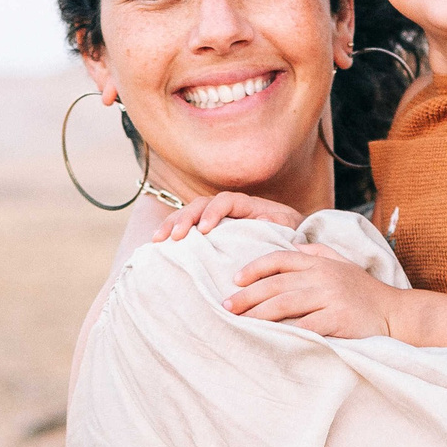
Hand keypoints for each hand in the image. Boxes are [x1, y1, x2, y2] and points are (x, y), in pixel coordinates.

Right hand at [153, 191, 303, 241]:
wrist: (285, 235)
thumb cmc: (286, 231)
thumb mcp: (289, 226)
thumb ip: (280, 223)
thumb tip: (263, 221)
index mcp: (245, 204)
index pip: (224, 201)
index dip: (213, 213)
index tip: (205, 230)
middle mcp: (225, 207)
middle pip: (200, 204)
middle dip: (185, 218)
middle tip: (175, 237)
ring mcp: (212, 217)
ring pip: (187, 214)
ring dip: (171, 224)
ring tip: (157, 239)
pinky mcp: (204, 230)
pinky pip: (185, 228)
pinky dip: (170, 233)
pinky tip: (157, 245)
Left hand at [228, 243, 402, 338]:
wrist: (395, 314)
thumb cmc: (364, 292)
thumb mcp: (343, 264)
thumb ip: (318, 253)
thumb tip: (293, 246)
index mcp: (320, 262)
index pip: (280, 258)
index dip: (254, 268)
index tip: (235, 280)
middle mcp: (323, 276)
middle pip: (276, 283)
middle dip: (247, 295)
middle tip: (226, 306)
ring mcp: (331, 297)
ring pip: (284, 304)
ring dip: (258, 314)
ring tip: (239, 322)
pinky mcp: (338, 319)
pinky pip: (303, 326)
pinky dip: (283, 332)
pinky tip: (267, 337)